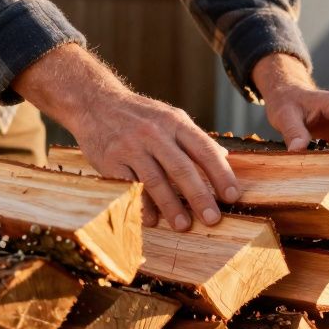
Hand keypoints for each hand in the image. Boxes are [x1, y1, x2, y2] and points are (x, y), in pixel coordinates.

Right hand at [14, 44, 238, 230]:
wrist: (95, 102)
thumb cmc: (140, 114)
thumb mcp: (170, 116)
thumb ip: (195, 138)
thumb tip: (224, 156)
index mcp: (175, 122)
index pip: (204, 149)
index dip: (221, 174)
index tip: (232, 196)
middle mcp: (155, 133)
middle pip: (182, 169)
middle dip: (200, 197)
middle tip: (213, 219)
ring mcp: (131, 147)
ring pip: (156, 181)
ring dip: (172, 207)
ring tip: (184, 225)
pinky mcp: (110, 160)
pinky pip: (130, 187)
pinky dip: (143, 205)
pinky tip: (153, 220)